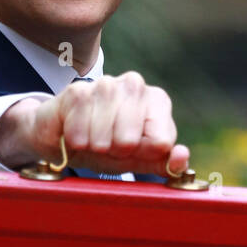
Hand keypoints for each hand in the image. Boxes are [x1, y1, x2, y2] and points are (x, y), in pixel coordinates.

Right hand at [0, 72, 190, 177]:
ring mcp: (106, 84)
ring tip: (92, 141)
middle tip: (108, 146)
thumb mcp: (138, 160)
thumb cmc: (107, 148)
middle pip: (131, 140)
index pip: (160, 141)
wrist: (64, 139)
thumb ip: (165, 162)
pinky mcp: (78, 90)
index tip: (131, 150)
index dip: (141, 155)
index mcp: (157, 100)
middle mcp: (135, 85)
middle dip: (116, 152)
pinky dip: (76, 141)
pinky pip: (80, 129)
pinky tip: (75, 136)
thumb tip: (182, 157)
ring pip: (105, 134)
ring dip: (95, 147)